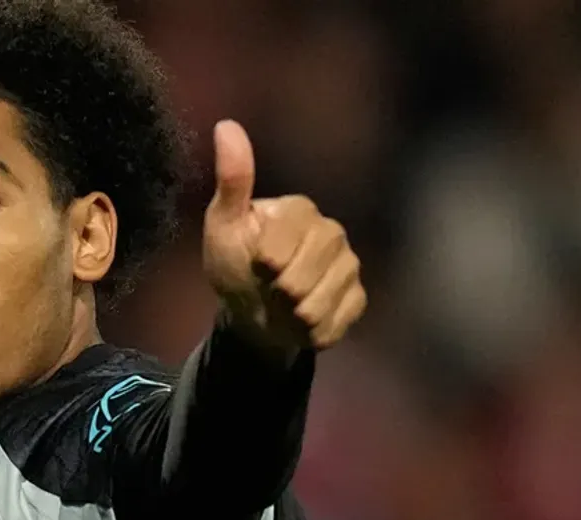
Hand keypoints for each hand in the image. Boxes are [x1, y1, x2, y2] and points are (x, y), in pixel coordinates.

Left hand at [201, 120, 366, 355]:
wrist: (250, 312)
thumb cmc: (234, 264)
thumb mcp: (223, 224)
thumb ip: (233, 180)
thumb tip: (226, 126)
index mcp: (301, 210)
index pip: (281, 246)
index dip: (263, 263)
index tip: (255, 264)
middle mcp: (332, 232)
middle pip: (302, 279)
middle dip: (276, 293)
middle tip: (268, 288)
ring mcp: (349, 267)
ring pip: (317, 305)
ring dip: (290, 316)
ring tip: (281, 305)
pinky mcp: (357, 299)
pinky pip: (335, 324)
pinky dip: (310, 331)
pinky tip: (299, 321)